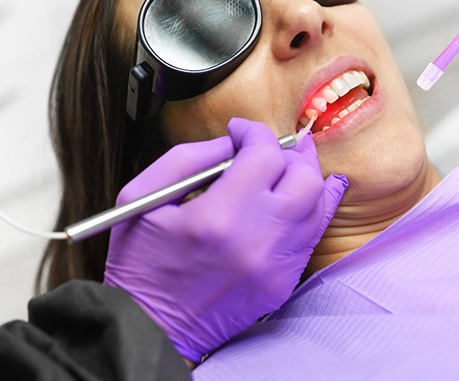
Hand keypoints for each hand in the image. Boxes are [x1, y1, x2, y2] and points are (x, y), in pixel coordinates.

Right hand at [103, 118, 347, 362]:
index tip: (240, 131)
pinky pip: (311, 236)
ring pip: (317, 205)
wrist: (149, 327)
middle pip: (304, 176)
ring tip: (288, 166)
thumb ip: (190, 158)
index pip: (264, 154)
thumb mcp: (143, 198)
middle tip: (270, 148)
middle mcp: (257, 240)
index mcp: (218, 216)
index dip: (254, 132)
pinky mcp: (282, 283)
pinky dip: (310, 210)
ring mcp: (276, 265)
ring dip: (304, 178)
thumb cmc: (140, 263)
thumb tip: (231, 142)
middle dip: (290, 153)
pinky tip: (302, 195)